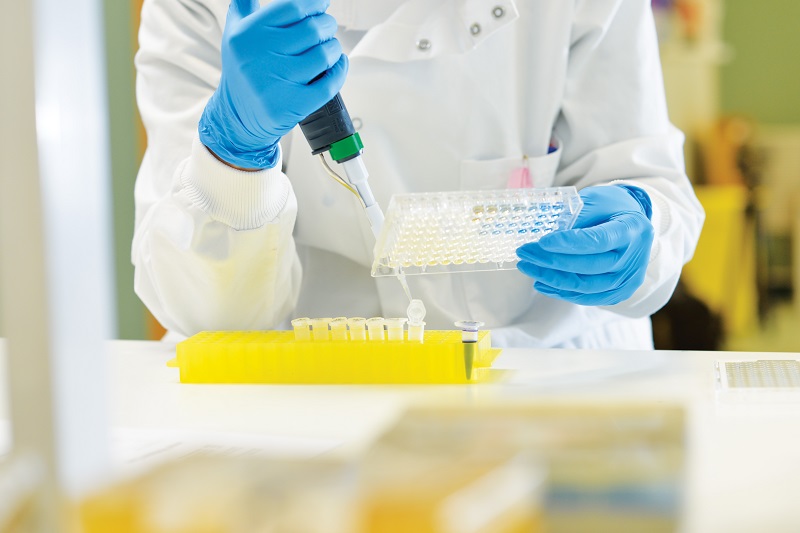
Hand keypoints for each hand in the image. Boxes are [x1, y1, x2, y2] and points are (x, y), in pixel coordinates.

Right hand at [199, 0, 347, 168]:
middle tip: (327, 27)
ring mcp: (279, 82)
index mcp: (248, 35)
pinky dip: (339, 70)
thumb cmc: (243, 72)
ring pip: (324, 54)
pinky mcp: (294, 104)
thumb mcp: (234, 36)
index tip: (322, 5)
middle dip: (327, 25)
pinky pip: (329, 83)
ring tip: (330, 48)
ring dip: (333, 48)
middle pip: (312, 29)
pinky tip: (337, 64)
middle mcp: (262, 56)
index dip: (314, 4)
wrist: (237, 116)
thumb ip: (245, 9)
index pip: (292, 8)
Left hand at [516, 185, 653, 305]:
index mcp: (631, 228)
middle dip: (551, 261)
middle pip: (590, 266)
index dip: (569, 243)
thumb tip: (540, 236)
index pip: (598, 241)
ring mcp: (628, 279)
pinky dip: (562, 292)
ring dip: (551, 278)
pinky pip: (587, 297)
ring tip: (527, 267)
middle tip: (525, 252)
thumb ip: (572, 218)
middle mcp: (634, 257)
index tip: (541, 241)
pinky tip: (541, 282)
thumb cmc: (610, 207)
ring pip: (585, 286)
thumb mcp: (593, 201)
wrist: (632, 223)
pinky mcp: (619, 292)